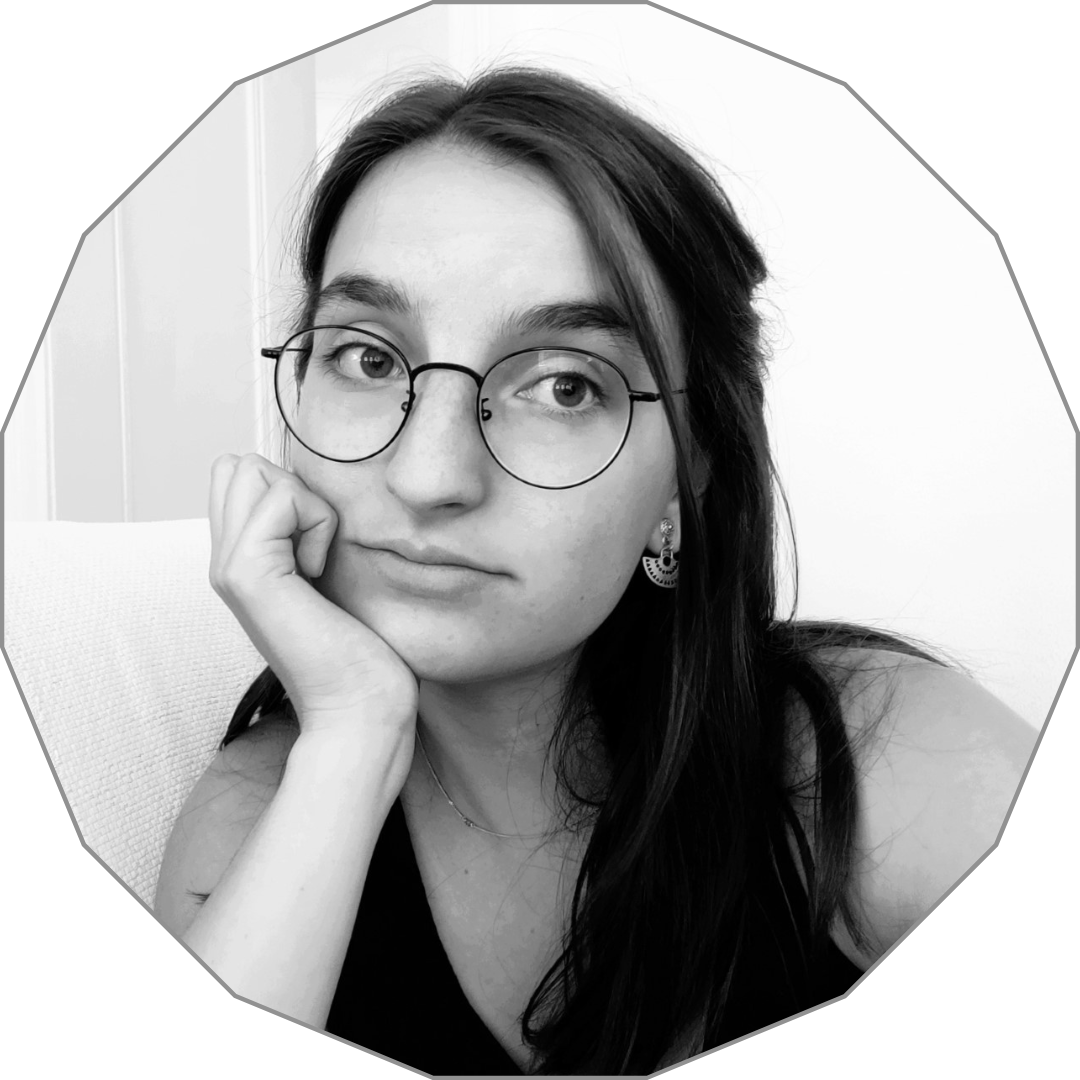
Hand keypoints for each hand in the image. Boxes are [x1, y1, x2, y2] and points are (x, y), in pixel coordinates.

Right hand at [209, 454, 417, 736]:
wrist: (360, 708)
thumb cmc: (360, 651)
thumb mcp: (329, 578)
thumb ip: (306, 536)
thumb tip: (314, 490)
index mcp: (240, 562)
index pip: (236, 475)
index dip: (287, 491)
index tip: (316, 547)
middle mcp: (223, 562)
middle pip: (238, 465)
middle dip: (290, 489)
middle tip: (315, 549)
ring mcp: (228, 568)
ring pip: (251, 470)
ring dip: (304, 504)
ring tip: (317, 561)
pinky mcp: (249, 574)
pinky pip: (281, 498)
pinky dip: (317, 522)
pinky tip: (319, 573)